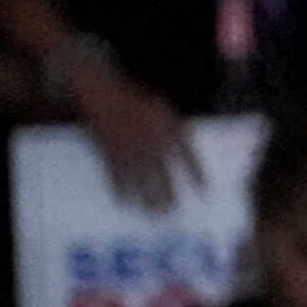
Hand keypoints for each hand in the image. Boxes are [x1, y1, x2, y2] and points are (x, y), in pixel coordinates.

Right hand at [69, 63, 199, 211]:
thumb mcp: (162, 108)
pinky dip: (121, 189)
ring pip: (141, 178)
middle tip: (175, 212)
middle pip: (164, 172)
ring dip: (148, 196)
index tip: (204, 190)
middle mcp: (151, 140)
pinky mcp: (110, 152)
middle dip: (169, 192)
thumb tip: (188, 148)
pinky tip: (126, 201)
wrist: (102, 93)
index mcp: (168, 127)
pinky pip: (116, 175)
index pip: (187, 154)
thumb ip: (176, 128)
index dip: (197, 173)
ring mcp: (130, 147)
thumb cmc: (135, 100)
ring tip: (155, 213)